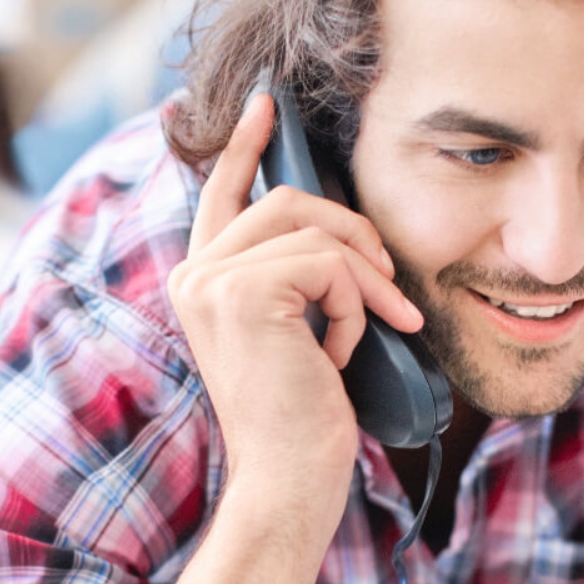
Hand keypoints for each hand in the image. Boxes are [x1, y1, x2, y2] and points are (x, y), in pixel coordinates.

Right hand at [166, 92, 424, 514]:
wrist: (288, 478)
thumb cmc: (303, 417)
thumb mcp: (300, 330)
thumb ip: (298, 276)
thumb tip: (339, 224)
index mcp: (201, 283)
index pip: (222, 194)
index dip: (245, 145)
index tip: (266, 104)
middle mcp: (193, 276)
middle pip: (285, 201)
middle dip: (351, 231)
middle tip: (389, 283)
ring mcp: (211, 283)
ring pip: (313, 230)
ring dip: (362, 281)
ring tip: (375, 330)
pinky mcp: (243, 294)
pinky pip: (327, 264)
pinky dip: (354, 307)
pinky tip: (342, 354)